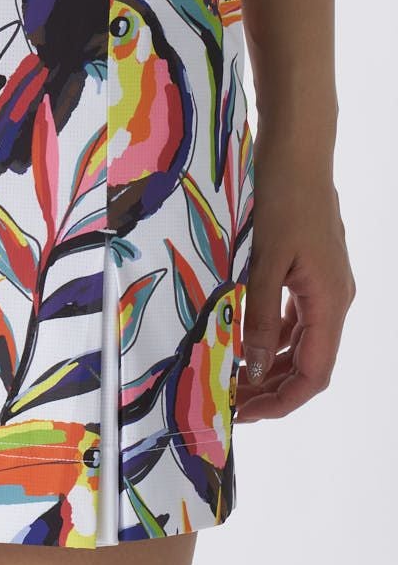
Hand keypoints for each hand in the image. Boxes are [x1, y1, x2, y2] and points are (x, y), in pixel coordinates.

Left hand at [234, 138, 355, 423]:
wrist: (297, 151)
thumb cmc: (281, 199)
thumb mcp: (264, 261)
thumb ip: (261, 317)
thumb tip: (255, 369)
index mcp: (330, 302)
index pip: (315, 373)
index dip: (283, 401)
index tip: (246, 413)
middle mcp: (334, 298)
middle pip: (309, 363)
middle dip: (272, 389)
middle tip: (230, 402)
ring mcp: (323, 284)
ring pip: (301, 341)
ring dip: (270, 365)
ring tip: (232, 378)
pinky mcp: (309, 270)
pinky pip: (294, 316)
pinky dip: (271, 335)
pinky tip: (243, 341)